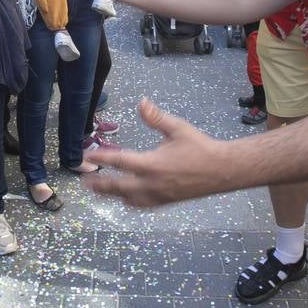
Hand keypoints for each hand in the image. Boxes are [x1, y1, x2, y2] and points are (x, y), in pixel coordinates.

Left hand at [85, 99, 234, 207]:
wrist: (223, 170)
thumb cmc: (200, 147)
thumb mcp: (177, 128)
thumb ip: (156, 117)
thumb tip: (141, 102)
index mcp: (152, 164)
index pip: (119, 161)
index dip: (101, 159)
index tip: (87, 157)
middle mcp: (152, 183)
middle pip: (118, 187)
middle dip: (99, 185)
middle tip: (85, 182)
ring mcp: (158, 195)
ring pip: (128, 199)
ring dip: (112, 195)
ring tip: (99, 191)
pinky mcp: (166, 202)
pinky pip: (142, 205)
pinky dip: (130, 201)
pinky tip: (126, 198)